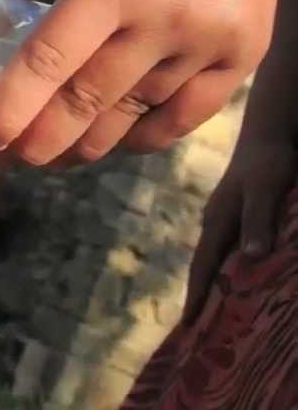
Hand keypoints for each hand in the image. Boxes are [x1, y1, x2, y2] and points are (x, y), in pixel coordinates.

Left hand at [0, 0, 280, 165]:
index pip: (49, 60)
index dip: (10, 107)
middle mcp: (167, 16)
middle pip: (88, 100)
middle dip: (41, 139)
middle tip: (8, 156)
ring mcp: (210, 40)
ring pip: (134, 114)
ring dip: (87, 142)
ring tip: (52, 153)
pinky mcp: (245, 55)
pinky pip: (183, 116)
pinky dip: (142, 135)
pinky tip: (111, 139)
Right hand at [182, 138, 296, 325]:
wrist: (272, 129)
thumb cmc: (270, 160)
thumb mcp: (265, 189)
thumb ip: (257, 220)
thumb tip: (251, 257)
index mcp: (217, 220)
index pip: (202, 266)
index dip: (196, 296)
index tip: (188, 325)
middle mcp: (215, 221)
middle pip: (204, 265)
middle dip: (200, 296)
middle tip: (197, 329)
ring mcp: (224, 215)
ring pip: (215, 256)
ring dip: (212, 282)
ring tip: (214, 309)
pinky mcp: (237, 211)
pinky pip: (227, 246)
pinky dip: (227, 265)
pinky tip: (236, 274)